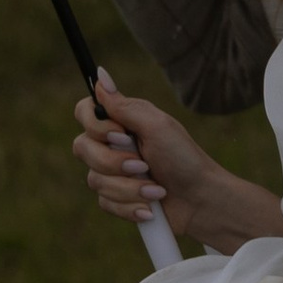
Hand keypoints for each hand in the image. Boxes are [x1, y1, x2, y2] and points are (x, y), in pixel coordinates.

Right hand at [73, 79, 282, 255]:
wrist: (200, 200)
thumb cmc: (183, 158)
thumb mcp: (157, 126)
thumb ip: (124, 106)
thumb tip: (100, 74)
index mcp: (121, 121)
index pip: (84, 112)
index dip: (96, 126)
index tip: (121, 134)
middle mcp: (112, 144)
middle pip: (82, 148)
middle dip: (115, 163)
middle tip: (143, 165)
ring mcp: (111, 173)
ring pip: (95, 180)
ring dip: (130, 188)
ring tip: (157, 190)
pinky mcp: (116, 198)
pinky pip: (105, 203)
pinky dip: (130, 206)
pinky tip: (150, 208)